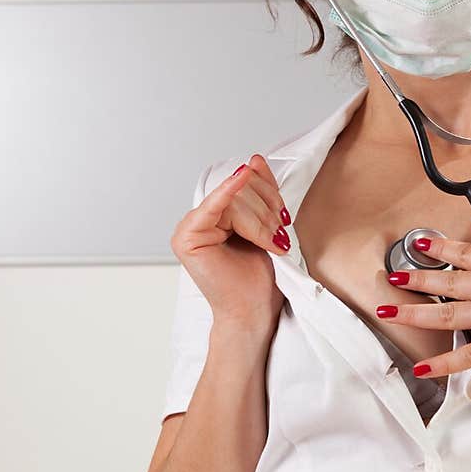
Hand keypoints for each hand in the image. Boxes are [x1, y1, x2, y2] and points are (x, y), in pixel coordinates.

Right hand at [170, 155, 289, 331]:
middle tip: (277, 238)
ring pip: (236, 200)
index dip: (269, 194)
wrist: (254, 311)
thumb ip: (259, 193)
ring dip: (261, 222)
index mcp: (218, 213)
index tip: (283, 217)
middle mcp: (201, 217)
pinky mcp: (187, 237)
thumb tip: (253, 160)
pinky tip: (240, 179)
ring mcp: (190, 226)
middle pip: (241, 189)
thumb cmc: (259, 276)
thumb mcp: (266, 225)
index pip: (245, 183)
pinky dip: (228, 192)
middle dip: (267, 211)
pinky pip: (213, 206)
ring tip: (270, 245)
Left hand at [375, 236, 470, 377]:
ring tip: (390, 310)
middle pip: (446, 280)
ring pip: (445, 313)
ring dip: (413, 312)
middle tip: (392, 276)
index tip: (418, 245)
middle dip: (414, 278)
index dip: (438, 248)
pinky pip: (464, 354)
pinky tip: (421, 365)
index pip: (465, 252)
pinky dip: (440, 362)